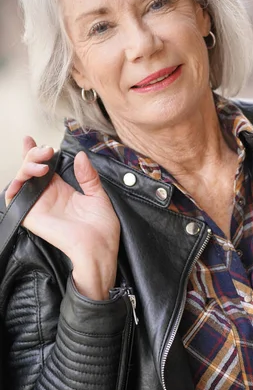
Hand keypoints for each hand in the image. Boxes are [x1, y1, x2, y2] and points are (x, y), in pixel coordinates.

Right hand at [5, 136, 120, 299]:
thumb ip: (88, 175)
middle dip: (34, 154)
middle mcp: (48, 196)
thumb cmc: (102, 229)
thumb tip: (81, 155)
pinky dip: (16, 184)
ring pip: (20, 179)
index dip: (37, 152)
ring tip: (43, 164)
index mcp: (62, 190)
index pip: (45, 166)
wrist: (99, 249)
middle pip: (30, 168)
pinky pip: (13, 198)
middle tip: (46, 150)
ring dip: (27, 165)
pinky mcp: (31, 215)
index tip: (35, 139)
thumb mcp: (98, 195)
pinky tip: (32, 175)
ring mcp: (38, 205)